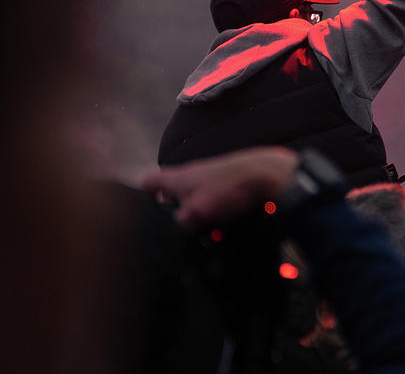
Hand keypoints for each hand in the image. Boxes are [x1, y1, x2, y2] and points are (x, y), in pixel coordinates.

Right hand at [142, 147, 298, 225]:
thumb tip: (170, 230)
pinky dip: (211, 214)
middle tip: (176, 230)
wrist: (263, 175)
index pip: (148, 182)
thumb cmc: (227, 189)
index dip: (141, 197)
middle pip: (169, 193)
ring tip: (202, 232)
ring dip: (193, 217)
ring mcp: (207, 177)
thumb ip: (177, 221)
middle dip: (171, 213)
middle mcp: (189, 174)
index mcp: (176, 178)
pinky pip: (209, 201)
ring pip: (190, 199)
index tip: (143, 215)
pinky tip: (220, 227)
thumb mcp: (195, 212)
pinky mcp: (223, 182)